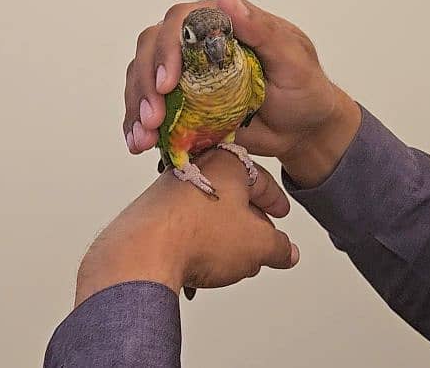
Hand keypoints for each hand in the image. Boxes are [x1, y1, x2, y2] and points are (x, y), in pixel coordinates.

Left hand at [74, 150, 299, 305]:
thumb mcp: (258, 245)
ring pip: (206, 213)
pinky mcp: (149, 214)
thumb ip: (279, 247)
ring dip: (222, 237)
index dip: (275, 201)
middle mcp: (193, 169)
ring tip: (231, 263)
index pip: (260, 179)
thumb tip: (286, 252)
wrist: (143, 254)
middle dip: (249, 224)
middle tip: (261, 245)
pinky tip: (202, 266)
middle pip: (231, 196)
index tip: (281, 215)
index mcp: (224, 163)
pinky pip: (182, 227)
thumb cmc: (197, 235)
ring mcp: (167, 191)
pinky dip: (197, 244)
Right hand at [123, 0, 361, 188]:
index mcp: (221, 24)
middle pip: (150, 48)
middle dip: (145, 83)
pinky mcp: (180, 106)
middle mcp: (196, 46)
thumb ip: (261, 30)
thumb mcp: (292, 58)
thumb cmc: (304, 90)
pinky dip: (136, 126)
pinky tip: (136, 143)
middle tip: (153, 119)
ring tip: (143, 138)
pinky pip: (147, 109)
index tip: (169, 83)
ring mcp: (185, 77)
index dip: (167, 49)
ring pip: (142, 77)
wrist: (303, 131)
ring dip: (135, 107)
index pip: (180, 21)